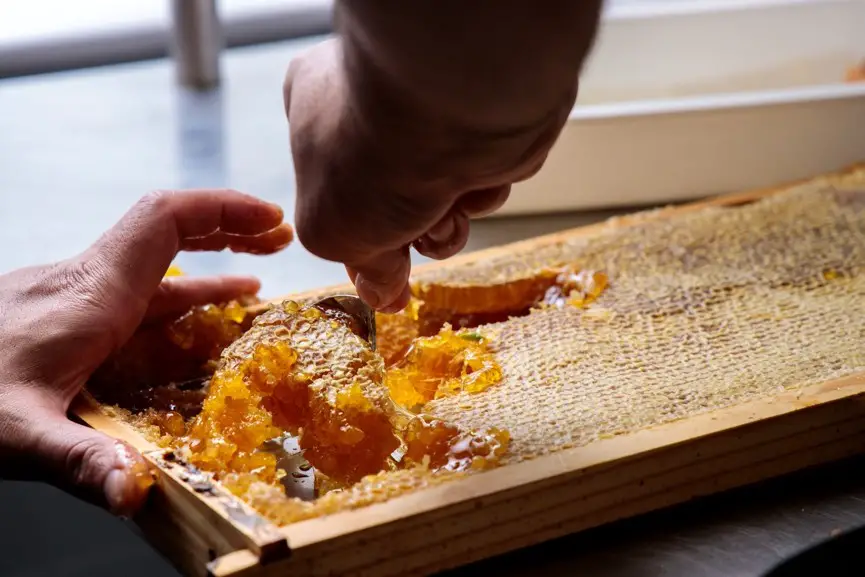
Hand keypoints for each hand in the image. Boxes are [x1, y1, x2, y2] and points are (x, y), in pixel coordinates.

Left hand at [0, 189, 291, 515]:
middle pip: (168, 232)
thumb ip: (78, 460)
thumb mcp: (15, 434)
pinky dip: (177, 304)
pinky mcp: (66, 323)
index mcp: (89, 295)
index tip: (272, 222)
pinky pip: (135, 300)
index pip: (164, 222)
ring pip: (154, 269)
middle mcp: (87, 287)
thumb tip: (137, 492)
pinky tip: (195, 328)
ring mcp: (75, 302)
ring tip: (255, 287)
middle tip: (278, 239)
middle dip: (228, 229)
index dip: (224, 211)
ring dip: (207, 270)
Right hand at [284, 39, 568, 311]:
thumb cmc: (370, 157)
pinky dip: (476, 199)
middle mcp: (373, 108)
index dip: (353, 242)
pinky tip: (469, 187)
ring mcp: (432, 117)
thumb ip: (357, 267)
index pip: (330, 191)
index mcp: (314, 112)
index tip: (372, 277)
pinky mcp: (483, 127)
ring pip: (437, 199)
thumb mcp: (332, 233)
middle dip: (403, 237)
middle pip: (388, 202)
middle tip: (407, 261)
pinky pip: (477, 183)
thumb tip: (382, 295)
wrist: (454, 108)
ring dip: (442, 226)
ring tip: (439, 214)